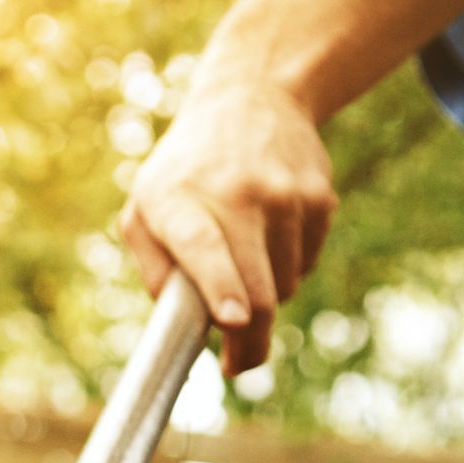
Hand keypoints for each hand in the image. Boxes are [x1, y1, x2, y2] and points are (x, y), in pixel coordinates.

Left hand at [117, 71, 336, 376]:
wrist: (252, 97)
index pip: (206, 247)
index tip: (233, 322)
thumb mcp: (144, 206)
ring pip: (284, 285)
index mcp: (180, 201)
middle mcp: (237, 195)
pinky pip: (306, 263)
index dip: (222, 288)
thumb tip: (179, 322)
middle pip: (258, 291)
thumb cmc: (185, 170)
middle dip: (249, 341)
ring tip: (243, 259)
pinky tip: (269, 233)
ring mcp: (284, 196)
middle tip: (238, 365)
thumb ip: (154, 267)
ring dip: (264, 294)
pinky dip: (287, 266)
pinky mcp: (319, 198)